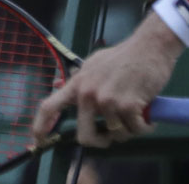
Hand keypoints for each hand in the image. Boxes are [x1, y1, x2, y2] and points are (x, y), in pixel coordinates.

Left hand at [31, 14, 183, 148]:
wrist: (150, 46)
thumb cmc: (124, 57)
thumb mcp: (93, 64)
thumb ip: (78, 78)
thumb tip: (58, 87)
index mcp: (77, 84)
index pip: (49, 107)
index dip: (40, 127)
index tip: (38, 143)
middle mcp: (88, 93)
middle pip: (85, 136)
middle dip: (101, 142)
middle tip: (112, 136)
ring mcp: (107, 100)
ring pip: (117, 135)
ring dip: (130, 129)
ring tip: (137, 111)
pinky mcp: (127, 105)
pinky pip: (136, 130)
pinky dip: (145, 126)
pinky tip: (149, 114)